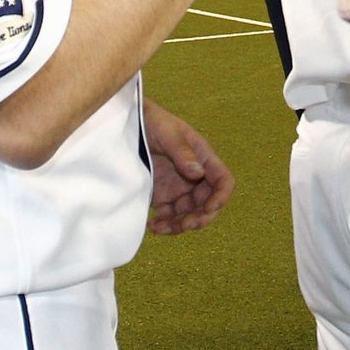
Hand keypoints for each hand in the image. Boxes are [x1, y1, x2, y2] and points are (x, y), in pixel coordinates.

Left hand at [143, 98, 234, 234]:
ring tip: (160, 227)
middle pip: (207, 204)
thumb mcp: (167, 133)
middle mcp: (195, 176)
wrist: (126, 126)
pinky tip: (152, 225)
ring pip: (189, 214)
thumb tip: (198, 173)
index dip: (220, 197)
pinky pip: (169, 216)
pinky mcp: (163, 196)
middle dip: (199, 218)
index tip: (208, 208)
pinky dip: (164, 225)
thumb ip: (182, 153)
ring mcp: (179, 187)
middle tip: (184, 225)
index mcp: (203, 158)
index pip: (223, 181)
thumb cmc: (151, 122)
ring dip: (179, 225)